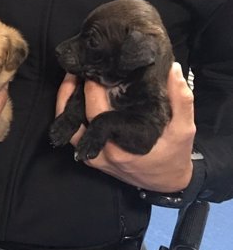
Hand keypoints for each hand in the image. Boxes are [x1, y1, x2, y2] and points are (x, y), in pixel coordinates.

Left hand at [56, 63, 195, 191]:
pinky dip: (70, 115)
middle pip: (72, 118)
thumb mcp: (184, 128)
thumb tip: (173, 69)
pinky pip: (74, 134)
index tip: (94, 67)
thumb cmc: (174, 155)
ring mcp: (92, 157)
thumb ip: (181, 99)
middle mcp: (100, 152)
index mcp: (119, 146)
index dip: (92, 87)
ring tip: (72, 78)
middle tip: (78, 67)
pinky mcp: (91, 158)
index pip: (96, 111)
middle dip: (73, 90)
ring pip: (67, 128)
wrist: (167, 183)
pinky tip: (77, 96)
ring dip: (65, 102)